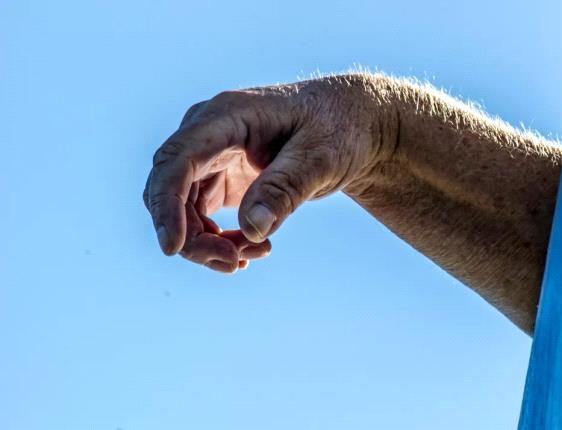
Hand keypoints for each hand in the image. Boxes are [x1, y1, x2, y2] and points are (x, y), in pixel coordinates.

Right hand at [143, 75, 394, 272]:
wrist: (351, 127)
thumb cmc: (338, 130)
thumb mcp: (320, 157)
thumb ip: (286, 189)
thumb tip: (253, 229)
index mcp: (226, 116)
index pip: (177, 160)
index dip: (168, 205)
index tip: (172, 248)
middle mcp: (207, 134)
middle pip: (172, 192)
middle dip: (194, 237)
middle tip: (236, 264)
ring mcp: (210, 158)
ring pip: (183, 212)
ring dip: (210, 245)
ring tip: (258, 253)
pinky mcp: (219, 179)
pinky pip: (200, 218)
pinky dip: (221, 242)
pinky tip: (253, 249)